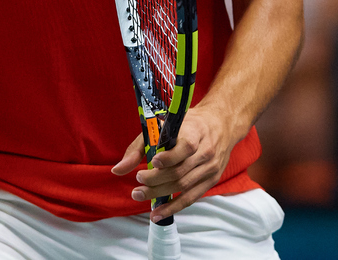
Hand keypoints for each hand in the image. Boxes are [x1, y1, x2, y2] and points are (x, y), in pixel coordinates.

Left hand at [111, 105, 234, 221]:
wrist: (220, 124)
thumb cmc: (189, 123)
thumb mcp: (165, 124)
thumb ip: (140, 146)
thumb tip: (117, 170)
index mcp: (195, 132)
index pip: (185, 147)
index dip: (169, 157)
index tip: (152, 161)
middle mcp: (205, 152)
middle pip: (180, 171)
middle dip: (156, 181)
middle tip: (136, 186)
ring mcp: (210, 168)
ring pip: (183, 186)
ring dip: (160, 195)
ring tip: (140, 196)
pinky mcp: (210, 180)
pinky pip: (191, 198)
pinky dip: (173, 207)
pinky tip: (158, 214)